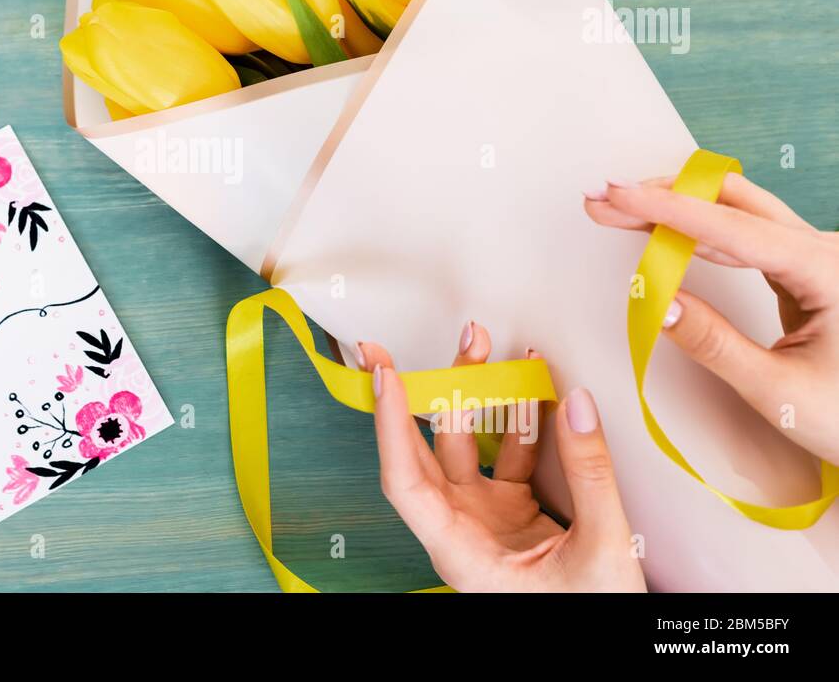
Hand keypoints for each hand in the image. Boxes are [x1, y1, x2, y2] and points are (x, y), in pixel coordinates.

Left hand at [362, 328, 645, 591]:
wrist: (612, 650)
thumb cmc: (594, 617)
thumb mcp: (601, 551)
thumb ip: (590, 475)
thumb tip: (575, 402)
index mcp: (458, 552)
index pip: (405, 481)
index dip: (389, 425)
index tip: (384, 375)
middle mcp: (460, 531)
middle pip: (426, 452)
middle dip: (422, 392)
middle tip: (403, 347)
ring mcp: (484, 520)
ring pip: (466, 447)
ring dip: (475, 397)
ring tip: (484, 346)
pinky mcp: (511, 514)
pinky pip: (508, 457)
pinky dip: (520, 421)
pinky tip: (532, 385)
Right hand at [585, 173, 838, 464]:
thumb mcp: (780, 392)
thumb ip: (717, 346)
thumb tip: (661, 303)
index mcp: (829, 272)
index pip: (732, 228)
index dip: (667, 209)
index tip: (617, 196)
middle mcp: (827, 251)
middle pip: (734, 200)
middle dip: (664, 195)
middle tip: (604, 200)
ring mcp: (818, 257)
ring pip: (738, 212)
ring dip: (676, 208)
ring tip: (618, 212)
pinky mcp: (807, 271)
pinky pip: (746, 235)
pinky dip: (698, 229)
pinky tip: (663, 232)